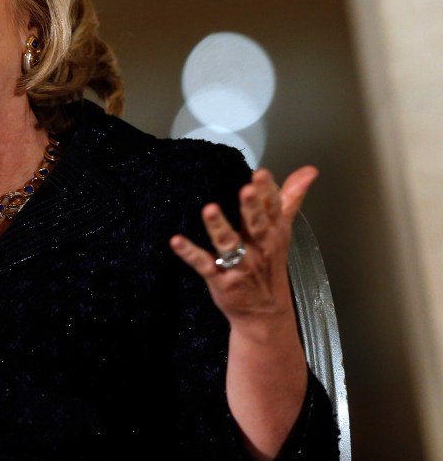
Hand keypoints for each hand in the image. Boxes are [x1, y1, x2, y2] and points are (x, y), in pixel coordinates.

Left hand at [169, 166, 318, 326]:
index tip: (261, 174)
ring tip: (210, 209)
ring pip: (229, 243)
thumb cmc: (270, 266)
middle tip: (247, 189)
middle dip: (252, 207)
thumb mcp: (283, 231)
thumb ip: (290, 198)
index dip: (267, 192)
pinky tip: (176, 241)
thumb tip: (308, 171)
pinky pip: (203, 264)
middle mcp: (258, 247)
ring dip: (219, 227)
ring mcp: (239, 264)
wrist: (264, 314)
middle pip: (256, 224)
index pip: (273, 209)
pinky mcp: (220, 278)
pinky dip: (189, 252)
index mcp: (273, 233)